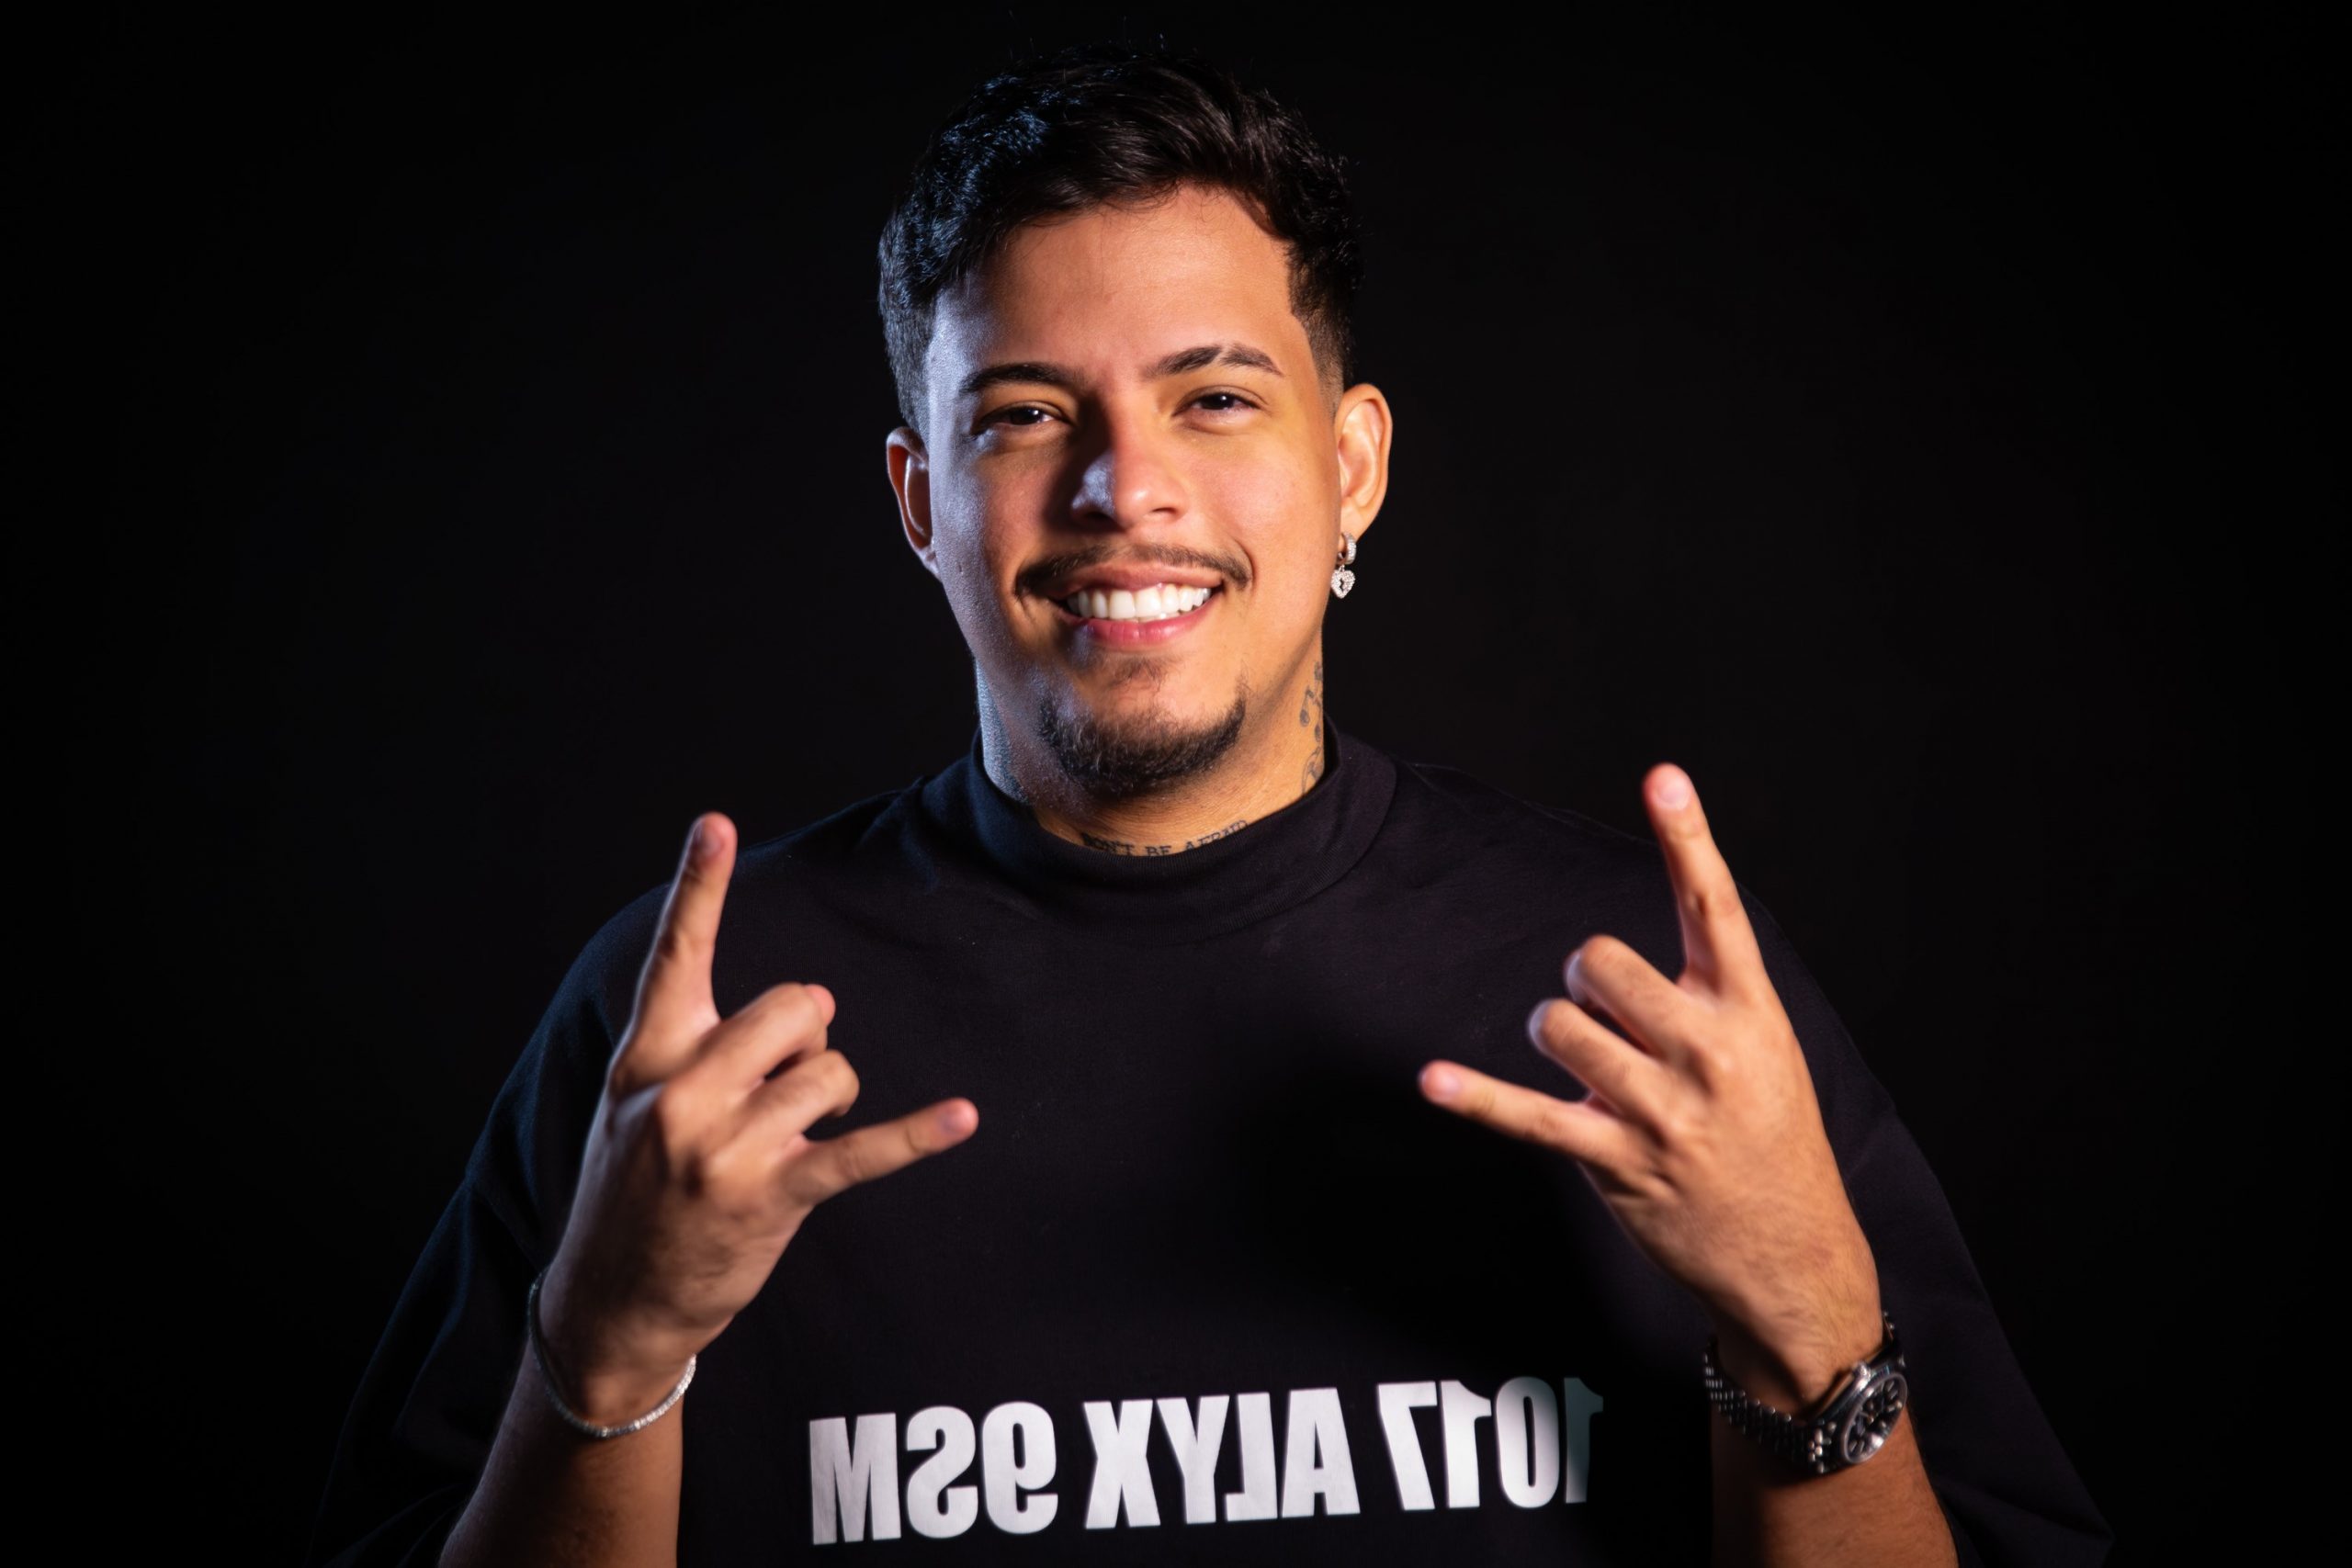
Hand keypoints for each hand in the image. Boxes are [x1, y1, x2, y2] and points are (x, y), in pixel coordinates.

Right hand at [538, 813, 977, 1421]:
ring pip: (831, 1072)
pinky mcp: (772, 1196)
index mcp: (647, 1056)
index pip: (677, 957)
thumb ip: (710, 1042)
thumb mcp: (639, 1103)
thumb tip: (813, 1007)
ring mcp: (725, 1148)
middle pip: (795, 1007)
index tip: (716, 823)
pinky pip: (860, 1153)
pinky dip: (915, 1135)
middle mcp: (681, 1093)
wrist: (610, 1301)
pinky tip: (962, 1118)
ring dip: (829, 1101)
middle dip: (807, 1038)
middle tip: (776, 1088)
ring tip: (786, 1140)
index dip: (700, 887)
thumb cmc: (636, 1186)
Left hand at [1420, 764, 1880, 1409]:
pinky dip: (1477, 1098)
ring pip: (1560, 1025)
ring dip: (1558, 1037)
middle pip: (1599, 961)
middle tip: (1608, 1017)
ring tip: (1592, 1070)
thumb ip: (1704, 996)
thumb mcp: (1768, 1053)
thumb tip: (1606, 961)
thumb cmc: (1771, 1142)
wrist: (1797, 1259)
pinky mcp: (1615, 1160)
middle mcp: (1706, 1052)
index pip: (1713, 908)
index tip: (1662, 778)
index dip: (1687, 838)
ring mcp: (1659, 1109)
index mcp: (1748, 1013)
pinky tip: (1433, 1081)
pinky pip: (1530, 1115)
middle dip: (1585, 980)